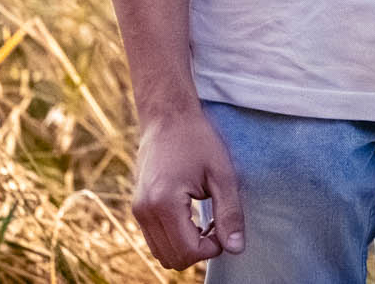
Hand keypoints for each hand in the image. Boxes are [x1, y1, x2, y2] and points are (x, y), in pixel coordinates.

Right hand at [131, 107, 245, 269]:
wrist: (167, 116)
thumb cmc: (197, 139)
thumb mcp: (222, 174)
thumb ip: (229, 214)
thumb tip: (236, 249)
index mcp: (164, 203)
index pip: (188, 251)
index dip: (212, 248)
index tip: (223, 227)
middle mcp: (145, 211)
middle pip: (173, 259)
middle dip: (199, 251)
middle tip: (216, 225)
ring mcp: (138, 210)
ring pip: (162, 253)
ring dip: (186, 247)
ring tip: (205, 221)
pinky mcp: (138, 207)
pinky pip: (155, 239)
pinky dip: (174, 238)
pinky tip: (191, 217)